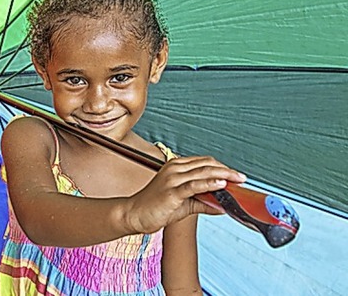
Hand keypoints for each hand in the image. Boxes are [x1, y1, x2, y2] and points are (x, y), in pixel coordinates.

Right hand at [126, 156, 245, 233]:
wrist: (134, 214)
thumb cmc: (155, 206)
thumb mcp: (184, 203)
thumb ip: (204, 201)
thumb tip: (223, 206)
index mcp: (176, 166)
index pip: (205, 162)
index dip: (223, 168)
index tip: (236, 176)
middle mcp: (174, 169)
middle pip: (207, 164)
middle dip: (227, 170)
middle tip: (242, 178)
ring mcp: (172, 179)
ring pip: (202, 172)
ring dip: (223, 176)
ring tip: (237, 180)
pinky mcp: (171, 192)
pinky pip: (193, 185)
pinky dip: (209, 184)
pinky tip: (221, 186)